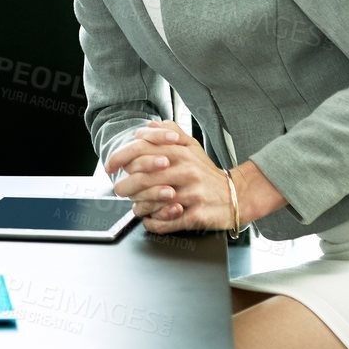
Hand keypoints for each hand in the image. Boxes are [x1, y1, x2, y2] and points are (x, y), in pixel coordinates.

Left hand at [103, 120, 233, 233]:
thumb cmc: (207, 172)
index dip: (119, 158)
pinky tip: (151, 218)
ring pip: (150, 202)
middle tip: (122, 190)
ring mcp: (191, 194)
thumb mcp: (191, 146)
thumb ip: (169, 132)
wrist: (238, 196)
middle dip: (125, 187)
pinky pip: (164, 222)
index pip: (140, 149)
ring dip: (138, 206)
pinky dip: (152, 222)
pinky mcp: (196, 215)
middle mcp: (185, 171)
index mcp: (180, 152)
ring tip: (138, 205)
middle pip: (141, 178)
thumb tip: (148, 126)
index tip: (110, 166)